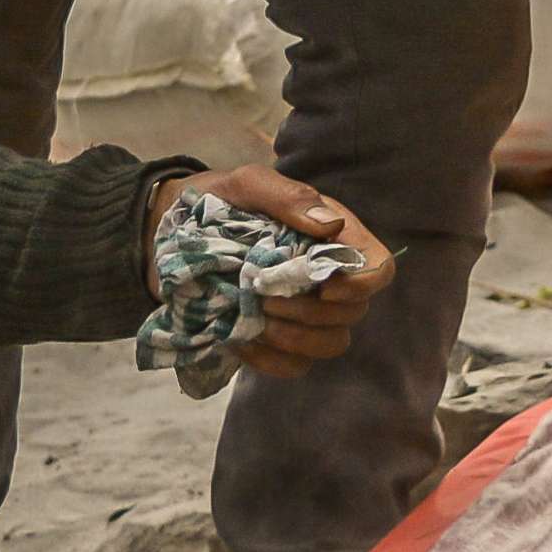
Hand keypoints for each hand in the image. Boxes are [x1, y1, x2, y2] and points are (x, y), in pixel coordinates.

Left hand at [175, 165, 399, 376]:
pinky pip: (294, 367)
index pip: (378, 268)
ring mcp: (305, 313)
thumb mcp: (249, 184)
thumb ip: (289, 198)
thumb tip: (330, 226)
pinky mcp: (278, 340)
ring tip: (256, 317)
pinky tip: (241, 339)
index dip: (362, 285)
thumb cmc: (220, 201)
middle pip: (353, 313)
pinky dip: (270, 360)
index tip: (325, 287)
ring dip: (295, 338)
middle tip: (264, 296)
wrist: (173, 231)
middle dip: (311, 312)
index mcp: (334, 238)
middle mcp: (328, 278)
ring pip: (330, 344)